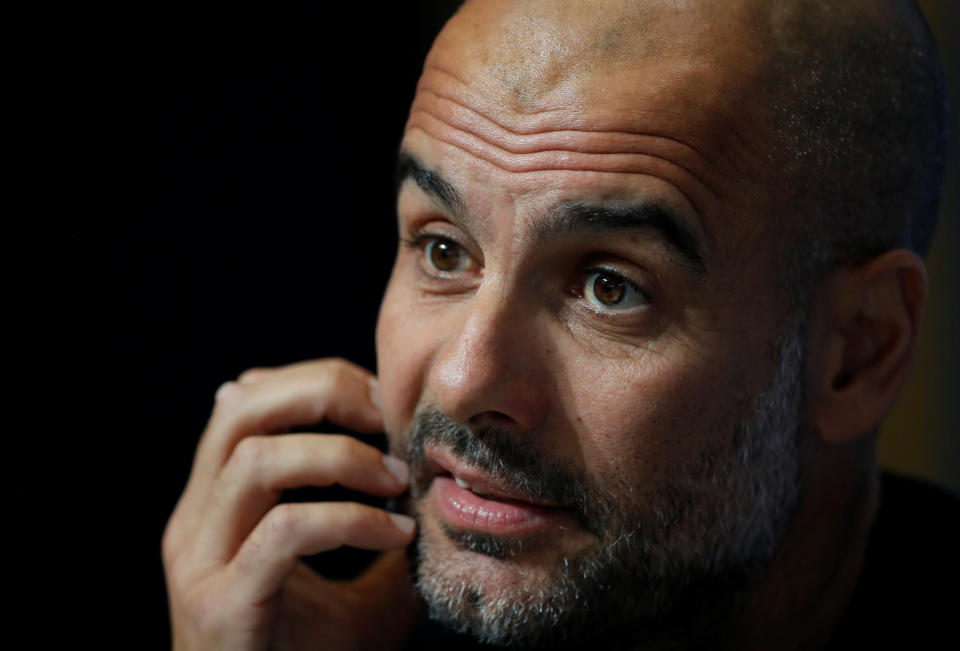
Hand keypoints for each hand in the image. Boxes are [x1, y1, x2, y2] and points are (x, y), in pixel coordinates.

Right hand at [163, 359, 418, 650]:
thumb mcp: (356, 581)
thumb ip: (377, 526)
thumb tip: (423, 482)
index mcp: (217, 506)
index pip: (246, 402)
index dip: (313, 382)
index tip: (379, 400)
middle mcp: (195, 525)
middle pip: (239, 411)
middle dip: (319, 393)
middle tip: (384, 415)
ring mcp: (200, 565)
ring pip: (253, 461)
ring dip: (339, 455)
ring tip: (395, 480)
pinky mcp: (224, 608)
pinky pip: (285, 533)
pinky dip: (349, 520)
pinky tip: (394, 535)